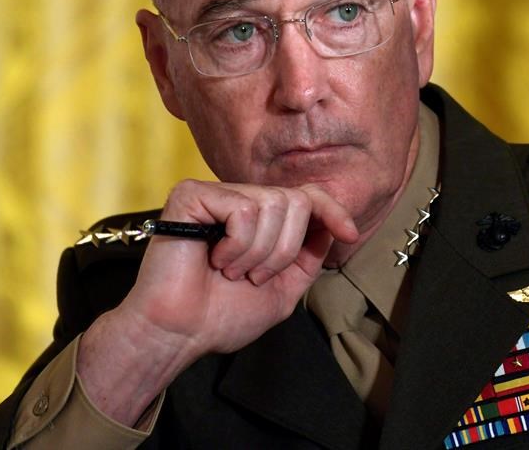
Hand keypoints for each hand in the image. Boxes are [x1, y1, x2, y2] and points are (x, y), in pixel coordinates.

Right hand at [130, 179, 356, 352]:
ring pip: (273, 205)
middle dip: (284, 249)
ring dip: (259, 253)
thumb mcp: (284, 289)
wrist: (179, 334)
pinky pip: (243, 211)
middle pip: (296, 201)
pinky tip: (215, 259)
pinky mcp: (192, 195)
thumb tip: (332, 227)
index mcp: (260, 220)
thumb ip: (308, 257)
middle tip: (254, 276)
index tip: (348, 234)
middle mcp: (239, 200)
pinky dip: (237, 245)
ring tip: (231, 271)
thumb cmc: (220, 316)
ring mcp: (215, 195)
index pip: (306, 195)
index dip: (332, 210)